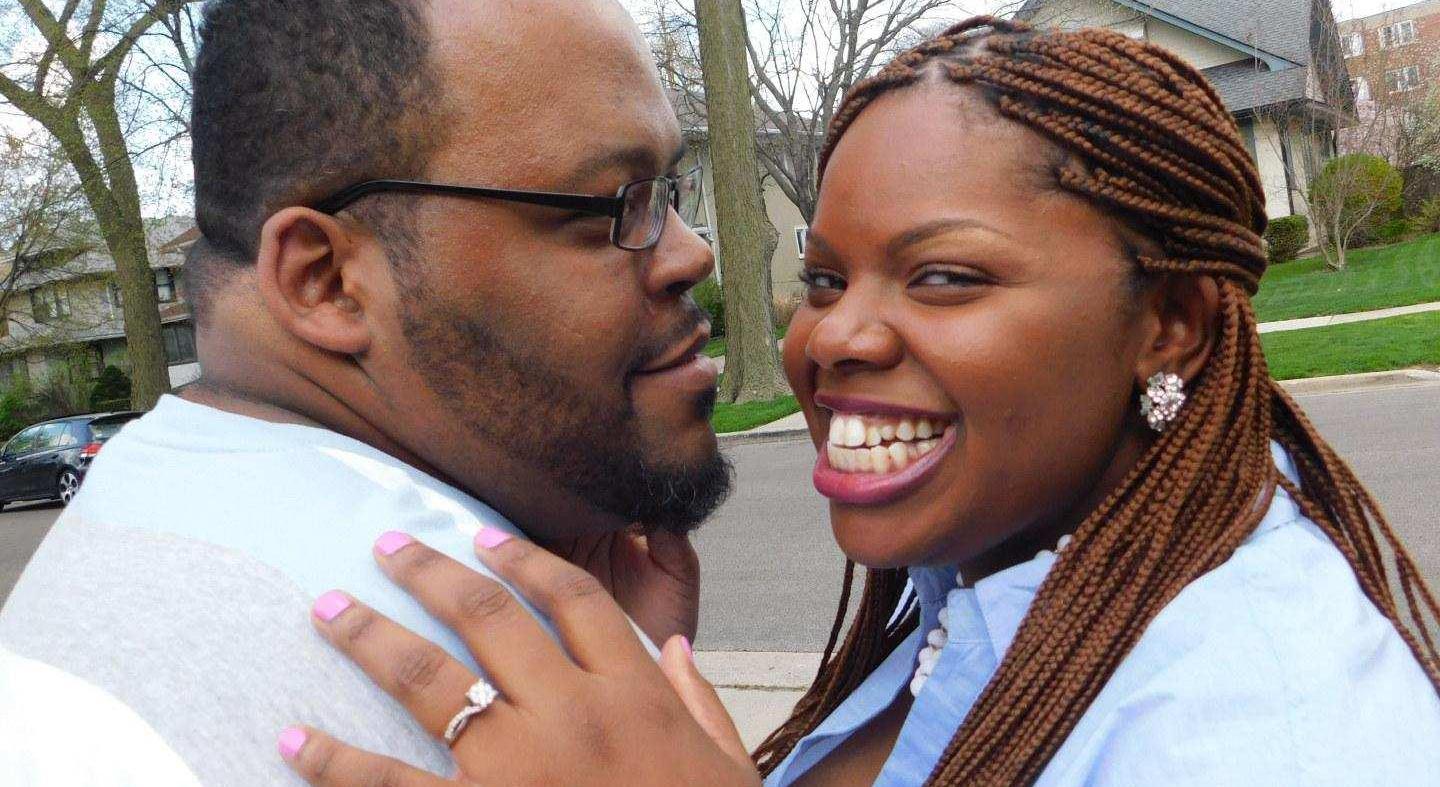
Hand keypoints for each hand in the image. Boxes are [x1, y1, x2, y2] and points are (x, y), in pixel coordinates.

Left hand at [279, 531, 757, 786]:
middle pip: (490, 620)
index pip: (574, 601)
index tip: (486, 537)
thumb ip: (700, 702)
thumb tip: (675, 652)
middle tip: (387, 545)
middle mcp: (570, 715)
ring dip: (372, 637)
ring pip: (429, 680)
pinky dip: (335, 761)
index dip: (526, 561)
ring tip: (329, 608)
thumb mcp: (727, 765)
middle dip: (431, 574)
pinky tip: (294, 738)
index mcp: (634, 695)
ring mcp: (516, 768)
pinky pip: (389, 785)